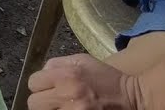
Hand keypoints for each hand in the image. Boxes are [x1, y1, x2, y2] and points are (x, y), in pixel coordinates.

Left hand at [28, 55, 144, 109]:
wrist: (131, 97)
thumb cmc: (106, 78)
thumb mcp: (83, 61)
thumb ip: (58, 63)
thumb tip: (42, 71)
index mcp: (66, 76)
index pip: (33, 82)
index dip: (40, 84)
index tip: (49, 86)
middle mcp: (67, 95)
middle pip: (34, 103)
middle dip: (42, 100)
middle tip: (54, 100)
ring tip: (61, 107)